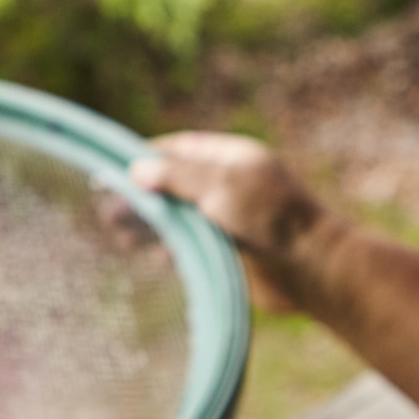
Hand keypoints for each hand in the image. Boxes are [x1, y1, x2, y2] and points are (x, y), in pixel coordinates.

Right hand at [129, 132, 338, 312]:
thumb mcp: (220, 185)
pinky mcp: (233, 252)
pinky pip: (194, 246)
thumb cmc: (269, 218)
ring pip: (181, 218)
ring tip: (118, 236)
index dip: (145, 159)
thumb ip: (177, 177)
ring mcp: (231, 220)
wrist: (312, 268)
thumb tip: (137, 168)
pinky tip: (154, 258)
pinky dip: (172, 248)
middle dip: (141, 198)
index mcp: (231, 159)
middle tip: (106, 213)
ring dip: (151, 226)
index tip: (112, 172)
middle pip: (174, 186)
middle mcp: (229, 185)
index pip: (179, 150)